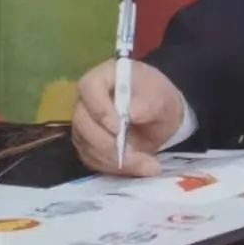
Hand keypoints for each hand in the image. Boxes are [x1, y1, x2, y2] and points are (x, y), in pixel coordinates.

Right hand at [71, 59, 184, 177]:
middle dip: (107, 144)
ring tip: (147, 165)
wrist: (159, 116)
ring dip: (115, 161)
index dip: (100, 110)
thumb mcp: (160, 96)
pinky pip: (93, 160)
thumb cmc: (158, 97)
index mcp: (104, 76)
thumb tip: (129, 114)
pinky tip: (138, 167)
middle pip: (82, 123)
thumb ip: (145, 103)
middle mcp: (87, 99)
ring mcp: (84, 123)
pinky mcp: (87, 145)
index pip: (89, 88)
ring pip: (87, 146)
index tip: (119, 129)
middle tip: (134, 155)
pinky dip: (114, 168)